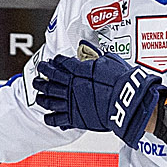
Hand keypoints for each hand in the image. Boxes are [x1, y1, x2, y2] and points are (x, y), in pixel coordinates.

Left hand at [33, 52, 163, 145]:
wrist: (128, 100)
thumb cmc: (122, 81)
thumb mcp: (110, 60)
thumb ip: (96, 55)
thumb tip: (89, 48)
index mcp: (78, 70)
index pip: (61, 63)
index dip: (55, 62)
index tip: (53, 62)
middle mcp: (71, 86)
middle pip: (50, 80)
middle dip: (42, 77)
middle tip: (39, 75)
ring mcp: (71, 102)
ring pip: (49, 99)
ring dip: (41, 97)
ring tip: (38, 96)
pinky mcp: (75, 118)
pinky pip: (57, 119)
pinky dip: (50, 118)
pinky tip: (47, 116)